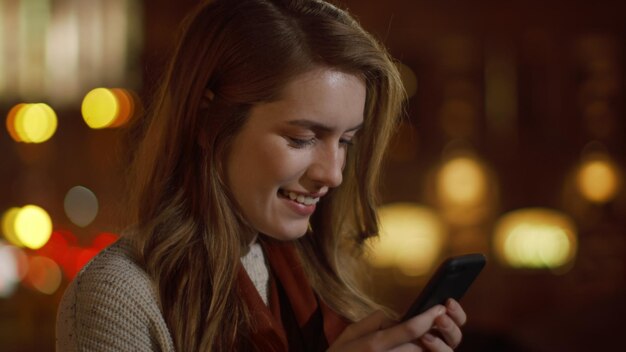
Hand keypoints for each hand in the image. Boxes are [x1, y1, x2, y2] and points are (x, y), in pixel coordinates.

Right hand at [328, 299, 466, 351]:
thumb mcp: (349, 334)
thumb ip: (373, 322)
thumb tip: (395, 318)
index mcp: (374, 344)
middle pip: (421, 346)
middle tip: (438, 329)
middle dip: (433, 337)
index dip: (429, 318)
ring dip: (427, 349)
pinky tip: (411, 350)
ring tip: (428, 341)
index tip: (441, 308)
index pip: (410, 329)